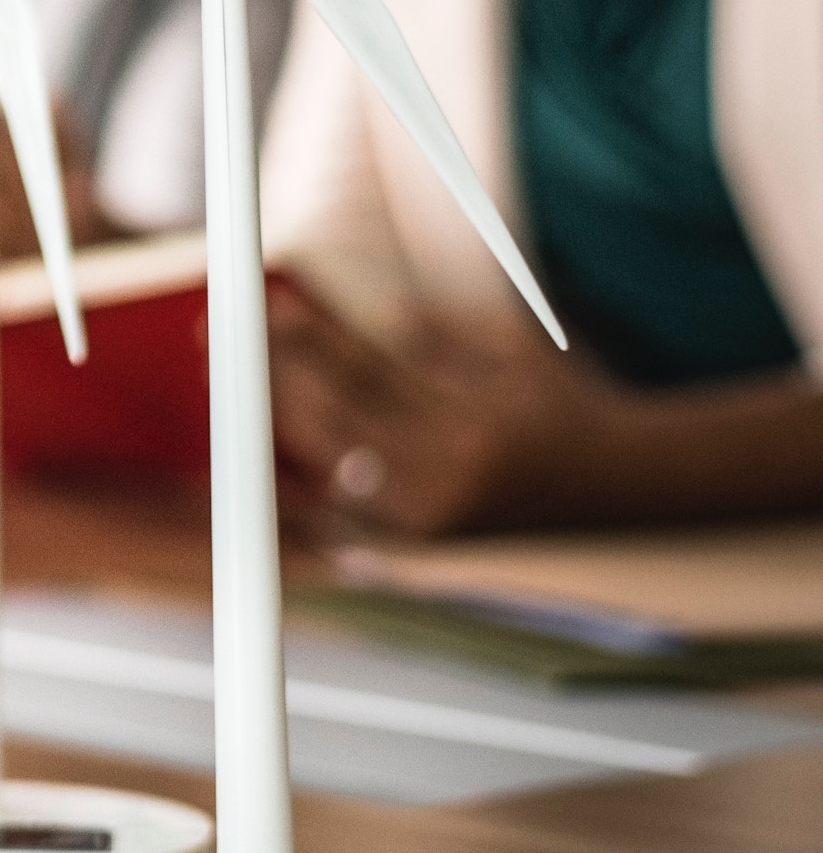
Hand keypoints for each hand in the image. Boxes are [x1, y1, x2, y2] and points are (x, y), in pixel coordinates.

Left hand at [267, 283, 597, 542]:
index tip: (271, 311)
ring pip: (333, 462)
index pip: (370, 372)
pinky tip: (265, 457)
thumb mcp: (515, 354)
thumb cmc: (566, 404)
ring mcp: (434, 516)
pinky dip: (309, 480)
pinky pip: (350, 508)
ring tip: (243, 382)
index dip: (313, 340)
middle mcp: (449, 477)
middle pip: (337, 418)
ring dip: (286, 419)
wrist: (621, 484)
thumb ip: (444, 337)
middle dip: (281, 375)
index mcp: (472, 423)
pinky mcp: (427, 541)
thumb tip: (385, 312)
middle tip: (232, 341)